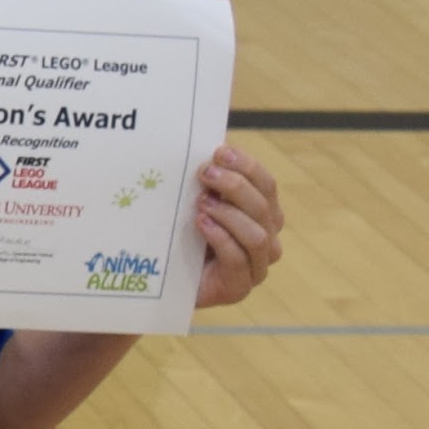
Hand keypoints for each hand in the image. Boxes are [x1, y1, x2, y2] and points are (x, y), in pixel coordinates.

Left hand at [188, 147, 285, 309]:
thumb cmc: (179, 235)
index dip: (247, 166)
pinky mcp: (239, 287)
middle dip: (235, 186)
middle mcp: (267, 240)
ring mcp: (256, 267)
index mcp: (262, 214)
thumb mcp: (192, 201)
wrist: (161, 282)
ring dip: (230, 214)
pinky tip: (201, 224)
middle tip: (205, 173)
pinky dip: (221, 238)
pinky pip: (239, 260)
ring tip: (201, 203)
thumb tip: (207, 140)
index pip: (267, 185)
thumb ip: (207, 178)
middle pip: (264, 207)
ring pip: (258, 235)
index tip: (220, 151)